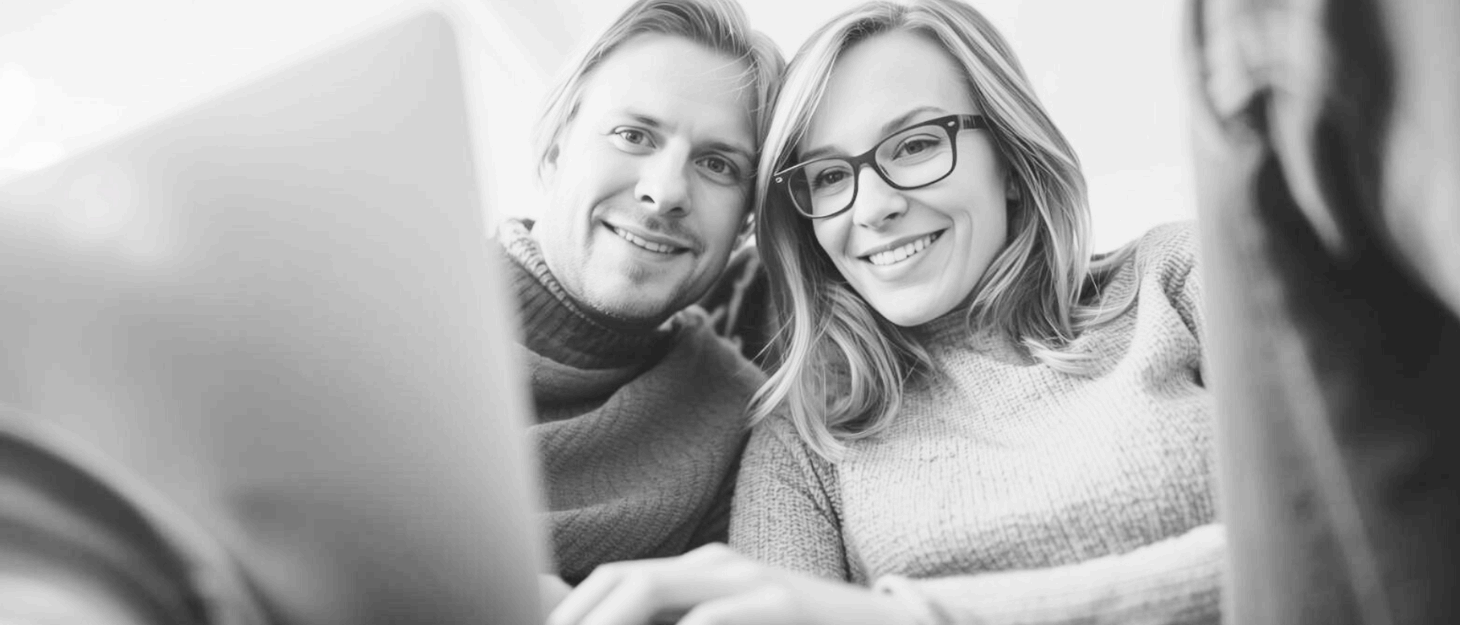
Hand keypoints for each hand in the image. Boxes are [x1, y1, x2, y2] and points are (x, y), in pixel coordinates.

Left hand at [544, 543, 917, 624]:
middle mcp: (718, 567)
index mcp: (700, 572)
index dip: (568, 614)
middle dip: (576, 623)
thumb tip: (599, 622)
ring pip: (649, 594)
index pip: (611, 583)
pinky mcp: (780, 603)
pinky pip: (710, 622)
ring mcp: (751, 582)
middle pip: (620, 584)